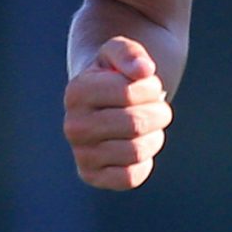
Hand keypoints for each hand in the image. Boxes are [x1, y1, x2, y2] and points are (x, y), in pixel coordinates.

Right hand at [62, 36, 172, 189]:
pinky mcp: (92, 176)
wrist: (106, 103)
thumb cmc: (116, 75)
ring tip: (148, 127)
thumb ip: (130, 53)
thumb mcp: (120, 53)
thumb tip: (143, 70)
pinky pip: (130, 178)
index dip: (151, 87)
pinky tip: (139, 148)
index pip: (129, 93)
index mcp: (76, 92)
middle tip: (156, 107)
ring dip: (155, 137)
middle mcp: (73, 126)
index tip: (148, 85)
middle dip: (158, 113)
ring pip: (136, 152)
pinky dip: (144, 163)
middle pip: (136, 124)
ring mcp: (80, 153)